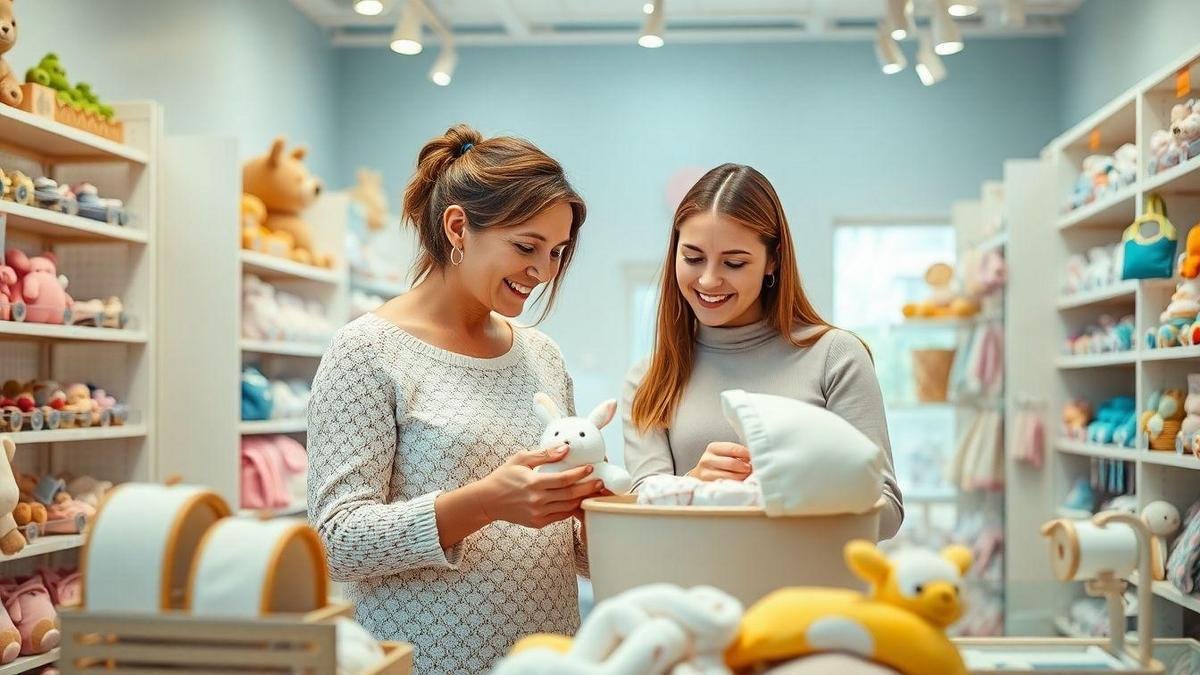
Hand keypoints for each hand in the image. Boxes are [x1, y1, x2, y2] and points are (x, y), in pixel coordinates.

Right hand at [475, 446, 605, 528]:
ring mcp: (538, 514)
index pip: (564, 479)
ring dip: (582, 499)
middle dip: (588, 488)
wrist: (488, 501)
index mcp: (534, 483)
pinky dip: (571, 509)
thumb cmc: (503, 477)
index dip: (580, 474)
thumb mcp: (521, 459)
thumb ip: (545, 454)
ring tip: (593, 491)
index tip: (590, 467)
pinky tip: (577, 501)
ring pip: (568, 507)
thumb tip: (565, 448)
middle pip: (570, 495)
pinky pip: (560, 516)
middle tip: (599, 481)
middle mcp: (538, 501)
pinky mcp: (538, 523)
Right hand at [687, 442, 751, 481]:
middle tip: (751, 469)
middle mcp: (707, 459)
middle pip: (732, 463)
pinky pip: (727, 486)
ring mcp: (706, 473)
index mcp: (713, 448)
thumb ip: (737, 453)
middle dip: (745, 467)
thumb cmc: (719, 463)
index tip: (754, 457)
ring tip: (746, 476)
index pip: (733, 448)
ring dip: (742, 477)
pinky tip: (739, 483)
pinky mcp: (708, 485)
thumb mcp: (725, 454)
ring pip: (731, 476)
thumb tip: (754, 457)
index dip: (746, 453)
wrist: (702, 475)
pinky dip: (736, 484)